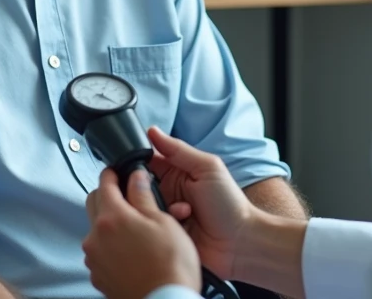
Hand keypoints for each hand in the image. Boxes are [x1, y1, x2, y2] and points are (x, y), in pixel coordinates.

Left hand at [83, 168, 200, 298]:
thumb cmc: (170, 265)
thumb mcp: (163, 221)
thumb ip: (144, 196)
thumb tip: (135, 177)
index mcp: (112, 217)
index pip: (103, 183)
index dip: (112, 173)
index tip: (118, 172)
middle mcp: (96, 237)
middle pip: (93, 204)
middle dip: (107, 196)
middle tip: (128, 199)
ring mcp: (94, 258)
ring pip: (96, 229)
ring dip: (109, 224)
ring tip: (135, 232)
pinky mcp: (98, 276)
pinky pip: (99, 252)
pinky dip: (110, 247)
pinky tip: (130, 252)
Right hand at [145, 126, 254, 279]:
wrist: (239, 241)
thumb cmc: (228, 202)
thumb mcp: (206, 168)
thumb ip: (178, 150)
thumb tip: (152, 130)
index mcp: (175, 172)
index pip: (146, 162)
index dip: (136, 161)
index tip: (132, 164)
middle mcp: (167, 191)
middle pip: (139, 186)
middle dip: (144, 189)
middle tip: (159, 191)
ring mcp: (164, 213)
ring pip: (144, 206)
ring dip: (160, 207)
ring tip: (184, 211)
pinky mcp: (164, 233)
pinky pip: (151, 226)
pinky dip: (165, 224)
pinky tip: (184, 224)